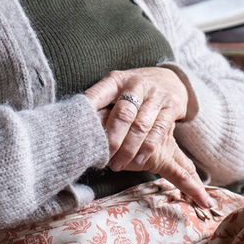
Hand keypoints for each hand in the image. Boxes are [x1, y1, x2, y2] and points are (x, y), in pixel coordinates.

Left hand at [84, 67, 210, 207]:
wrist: (167, 79)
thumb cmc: (130, 91)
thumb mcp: (113, 90)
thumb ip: (97, 104)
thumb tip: (72, 124)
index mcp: (115, 80)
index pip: (98, 95)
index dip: (88, 112)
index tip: (78, 132)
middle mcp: (136, 84)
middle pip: (123, 114)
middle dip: (112, 139)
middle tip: (102, 158)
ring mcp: (155, 95)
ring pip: (141, 125)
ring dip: (128, 149)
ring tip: (117, 165)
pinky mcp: (170, 106)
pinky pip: (158, 130)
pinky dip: (147, 148)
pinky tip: (139, 161)